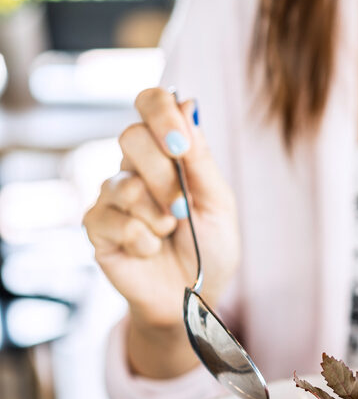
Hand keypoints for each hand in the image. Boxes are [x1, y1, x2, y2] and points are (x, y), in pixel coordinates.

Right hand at [83, 88, 239, 376]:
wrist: (194, 296)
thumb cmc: (211, 248)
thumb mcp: (218, 202)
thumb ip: (200, 157)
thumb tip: (187, 102)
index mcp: (168, 151)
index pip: (150, 103)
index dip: (160, 112)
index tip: (180, 143)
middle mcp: (135, 165)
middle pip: (130, 136)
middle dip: (165, 176)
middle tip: (183, 209)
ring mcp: (112, 194)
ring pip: (123, 182)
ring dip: (158, 214)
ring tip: (171, 233)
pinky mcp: (97, 225)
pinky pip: (115, 220)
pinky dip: (143, 239)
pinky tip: (151, 249)